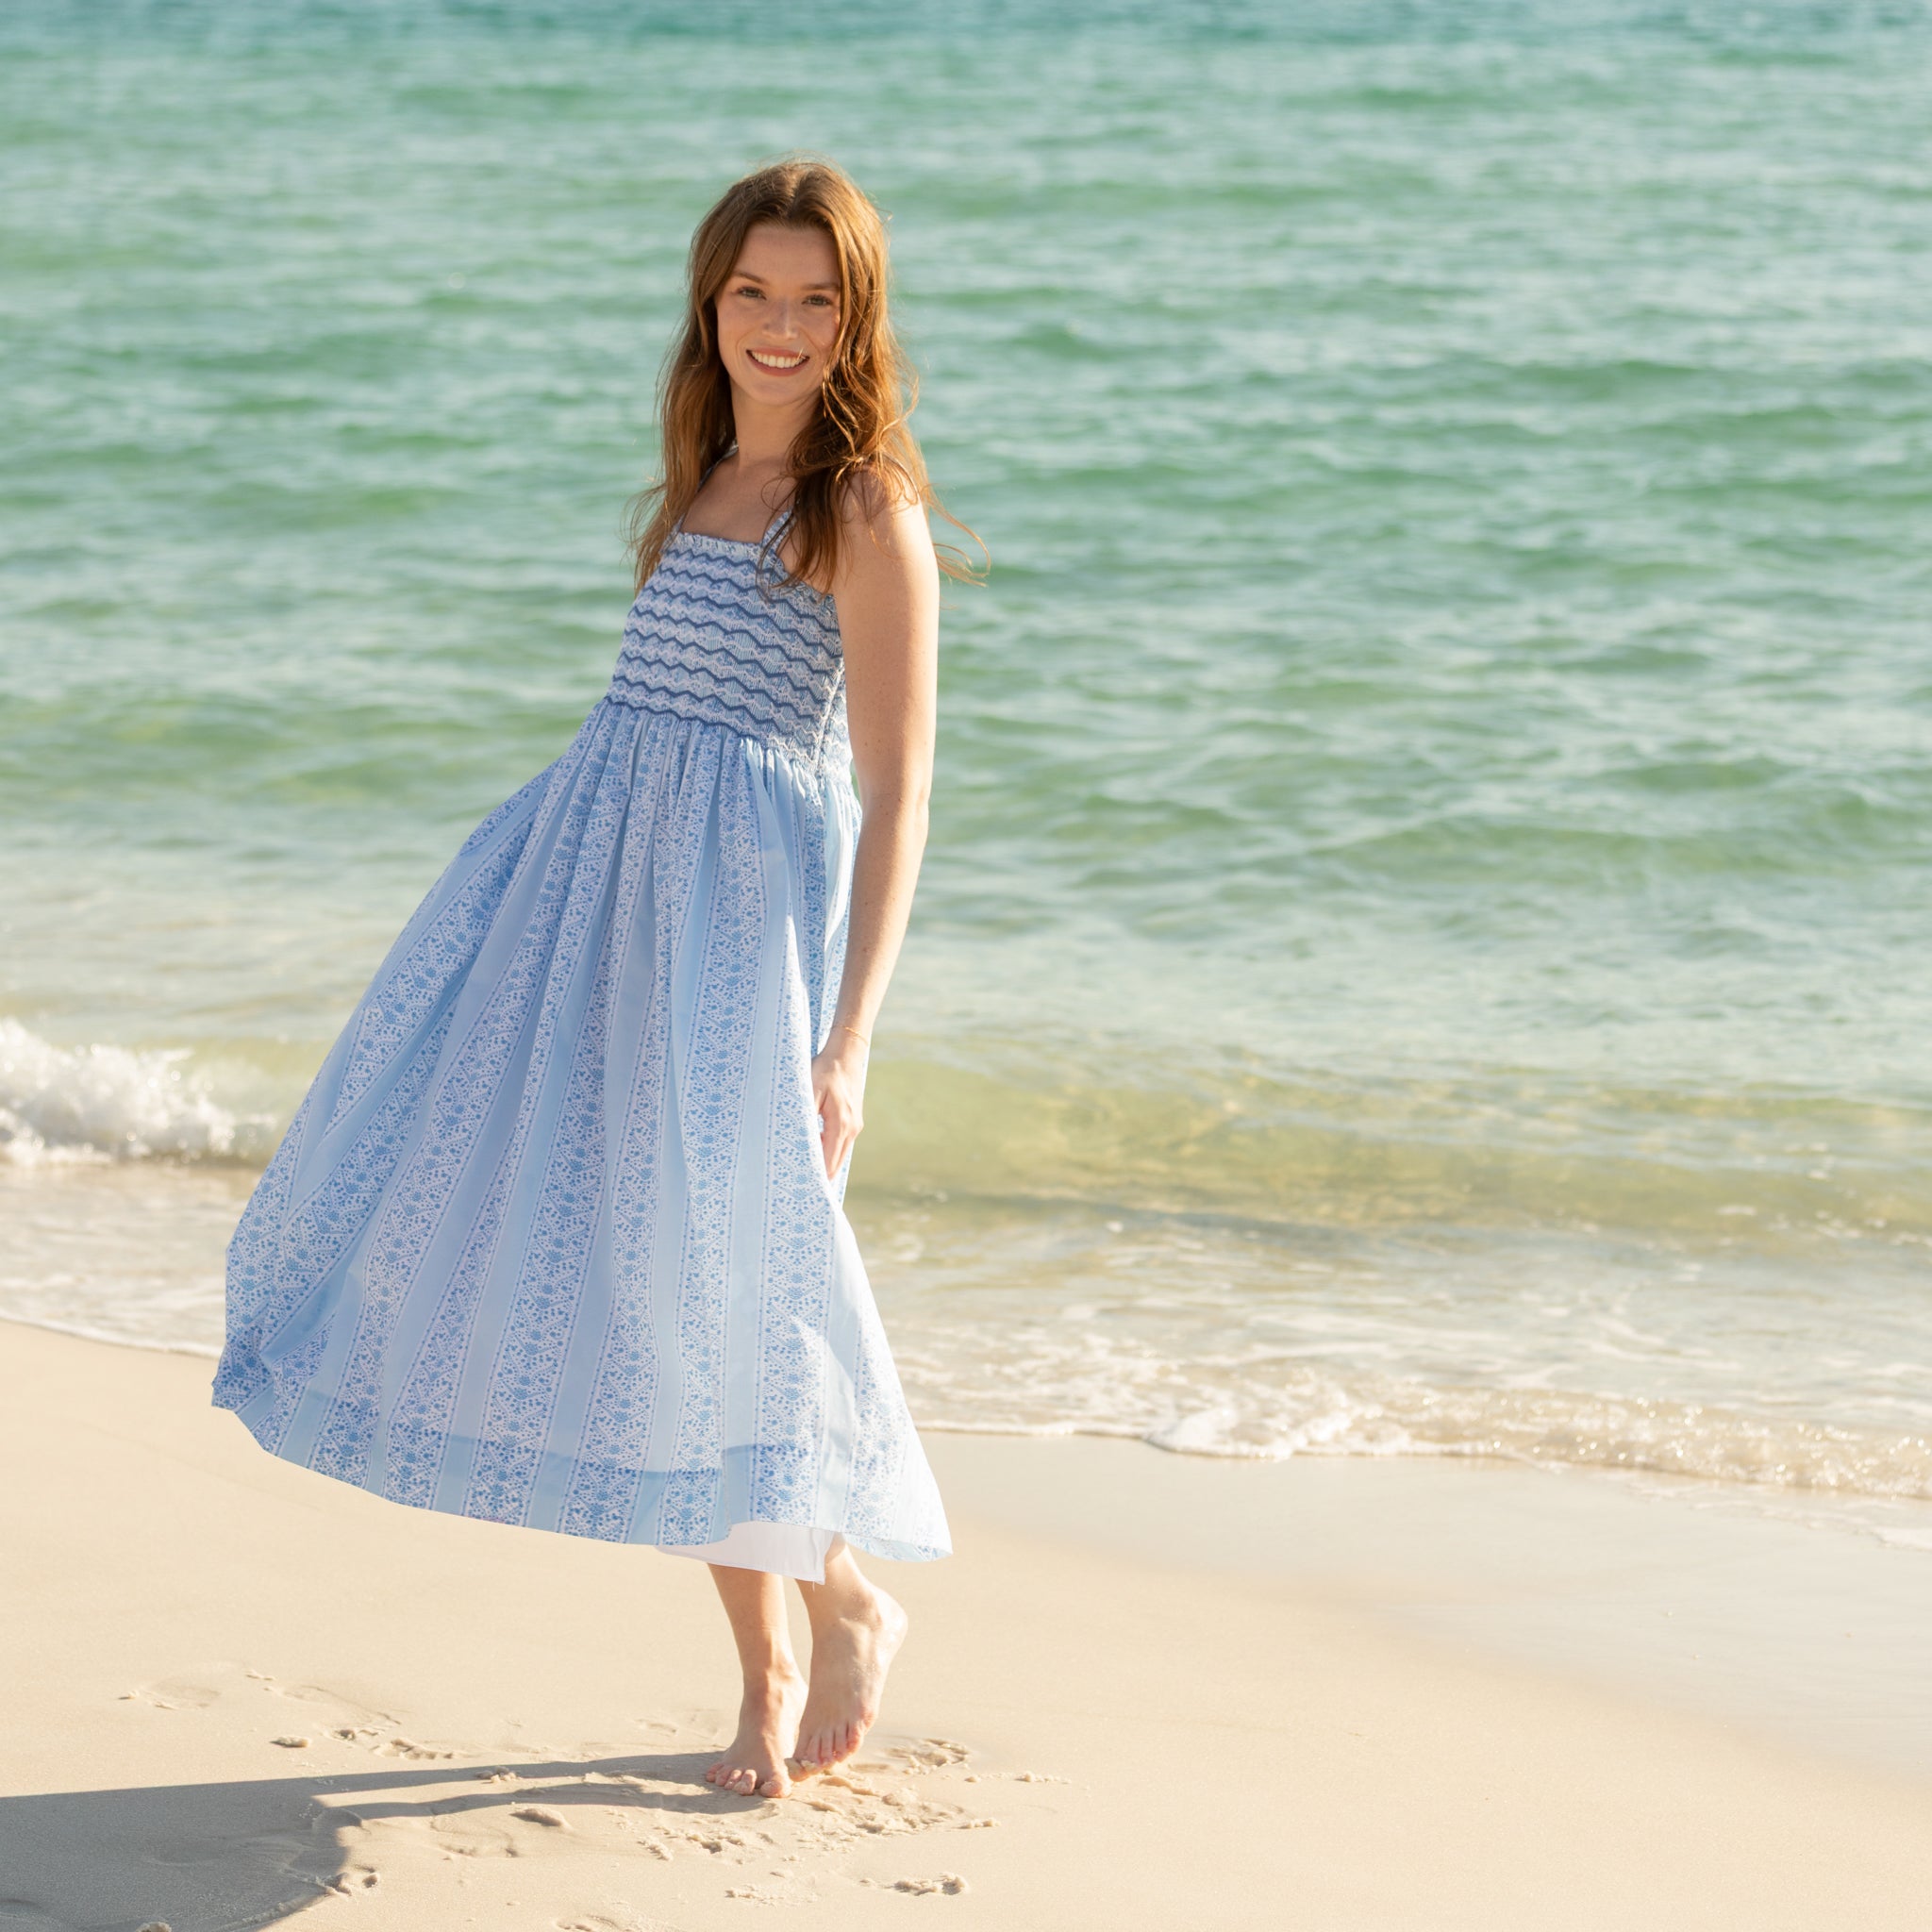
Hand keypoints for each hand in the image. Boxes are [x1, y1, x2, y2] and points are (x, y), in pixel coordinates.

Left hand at [810, 1033, 867, 1178]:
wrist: (846, 1053)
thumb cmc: (826, 1069)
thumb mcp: (810, 1090)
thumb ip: (805, 1116)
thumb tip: (797, 1142)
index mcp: (841, 1125)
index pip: (828, 1163)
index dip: (814, 1177)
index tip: (799, 1189)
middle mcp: (851, 1129)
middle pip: (834, 1164)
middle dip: (818, 1175)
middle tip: (796, 1188)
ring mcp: (854, 1126)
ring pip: (837, 1155)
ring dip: (822, 1162)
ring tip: (801, 1171)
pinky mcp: (852, 1121)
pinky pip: (839, 1143)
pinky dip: (826, 1150)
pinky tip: (811, 1149)